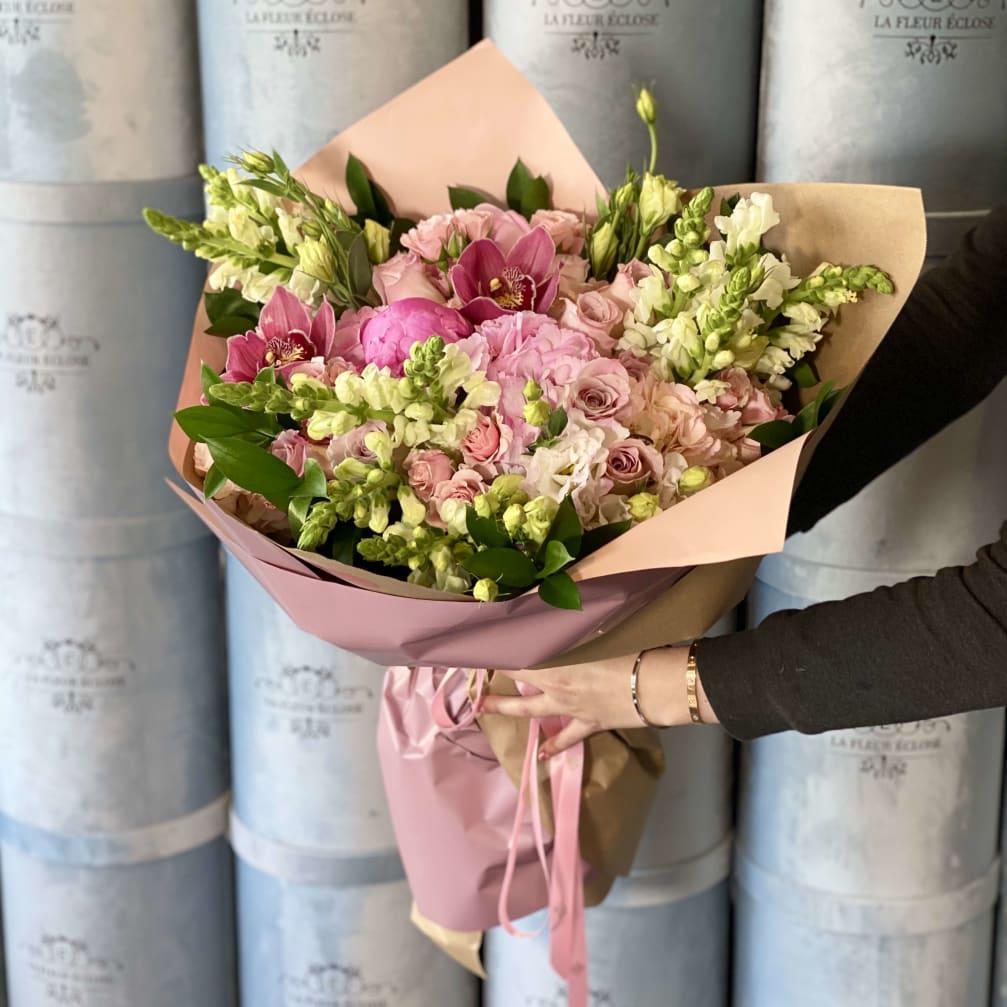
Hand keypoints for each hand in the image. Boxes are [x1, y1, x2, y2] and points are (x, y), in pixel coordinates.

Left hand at [478, 646, 716, 758]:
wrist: (652, 687)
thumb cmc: (626, 654)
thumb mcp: (597, 633)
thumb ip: (574, 625)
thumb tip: (561, 601)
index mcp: (556, 666)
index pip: (518, 659)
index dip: (498, 654)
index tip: (479, 647)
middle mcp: (556, 689)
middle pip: (517, 686)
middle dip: (494, 685)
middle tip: (472, 684)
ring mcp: (570, 709)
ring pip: (533, 711)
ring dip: (508, 709)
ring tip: (485, 710)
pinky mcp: (588, 724)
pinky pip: (568, 738)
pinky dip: (555, 747)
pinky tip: (542, 756)